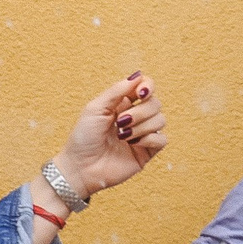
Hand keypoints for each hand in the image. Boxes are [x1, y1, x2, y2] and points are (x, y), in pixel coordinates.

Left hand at [56, 71, 169, 197]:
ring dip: (142, 126)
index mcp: (123, 103)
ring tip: (123, 136)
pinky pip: (162, 140)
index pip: (146, 86)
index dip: (148, 86)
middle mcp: (136, 117)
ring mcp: (142, 134)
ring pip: (161, 120)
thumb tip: (138, 76)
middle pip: (155, 103)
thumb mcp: (95, 108)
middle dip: (140, 112)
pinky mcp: (146, 152)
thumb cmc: (83, 138)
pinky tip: (134, 144)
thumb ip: (117, 91)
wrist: (80, 167)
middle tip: (120, 122)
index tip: (140, 92)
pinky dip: (149, 139)